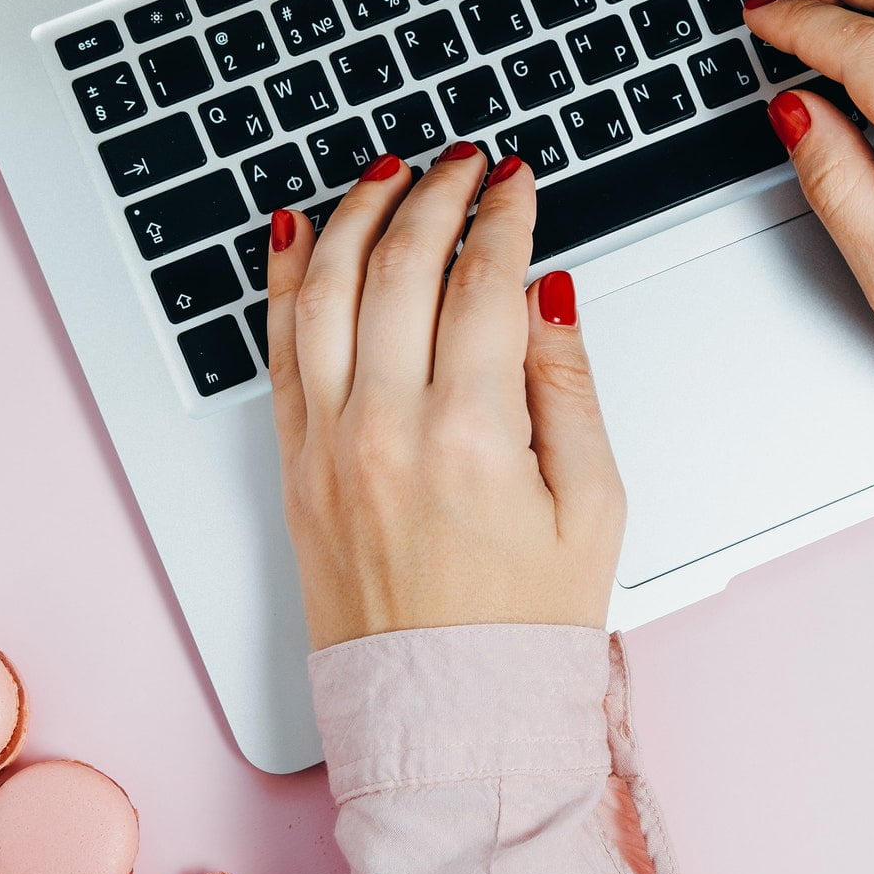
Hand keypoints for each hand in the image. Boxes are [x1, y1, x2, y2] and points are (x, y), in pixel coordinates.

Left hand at [265, 147, 624, 649]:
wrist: (445, 711)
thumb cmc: (524, 623)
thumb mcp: (593, 505)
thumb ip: (570, 386)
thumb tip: (548, 294)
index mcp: (471, 435)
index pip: (484, 282)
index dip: (505, 215)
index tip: (517, 181)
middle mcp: (385, 428)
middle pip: (402, 266)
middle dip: (436, 195)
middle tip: (463, 162)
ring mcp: (327, 445)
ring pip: (329, 290)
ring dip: (359, 215)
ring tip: (389, 173)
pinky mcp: (293, 466)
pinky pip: (279, 347)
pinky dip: (290, 278)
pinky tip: (304, 232)